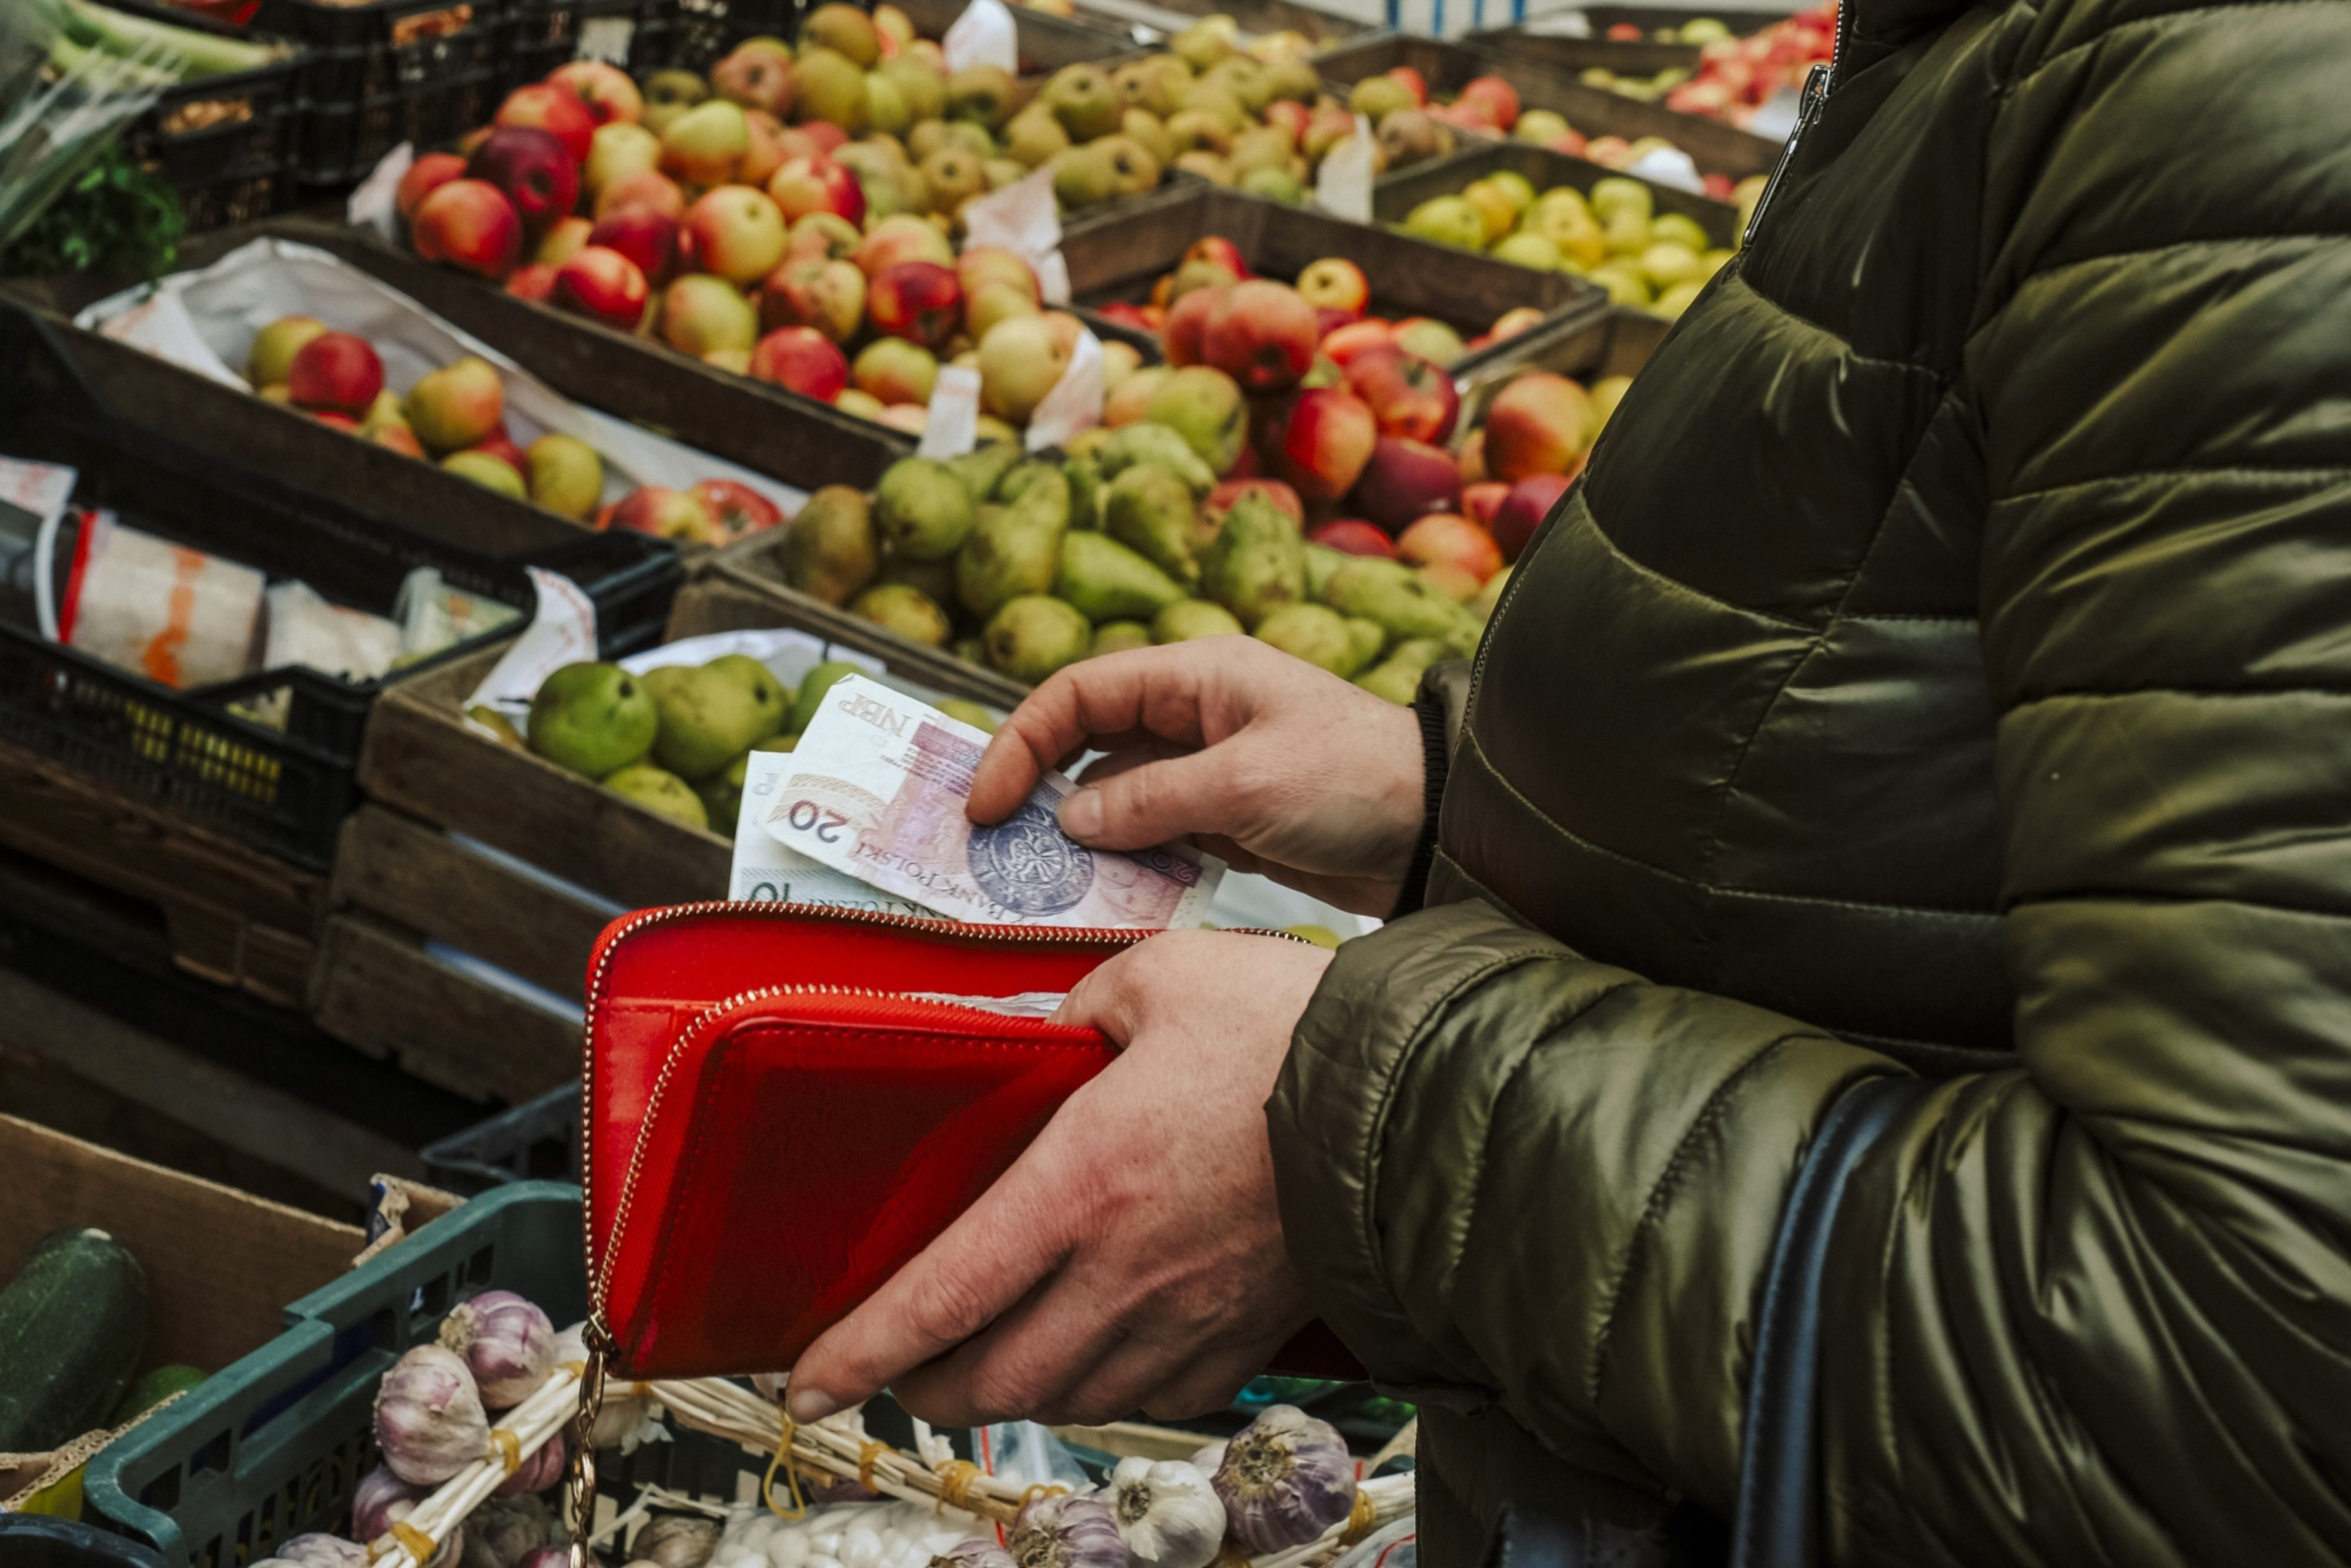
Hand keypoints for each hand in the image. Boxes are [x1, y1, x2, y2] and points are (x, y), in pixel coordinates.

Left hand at [784, 931, 1331, 1425]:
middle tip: (896, 1371)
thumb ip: (1080, 1002)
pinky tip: (1091, 1358)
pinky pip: (1149, 1398)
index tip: (811, 1379)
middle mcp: (1123, 1273)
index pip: (944, 1296)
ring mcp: (1187, 1318)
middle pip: (992, 1379)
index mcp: (1083, 1184)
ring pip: (1066, 1402)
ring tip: (981, 1366)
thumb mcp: (1160, 976)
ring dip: (1007, 1395)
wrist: (1418, 1102)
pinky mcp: (1241, 1336)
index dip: (864, 1350)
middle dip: (924, 1389)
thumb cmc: (1292, 1033)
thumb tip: (1051, 1027)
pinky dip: (1099, 1391)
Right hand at [967, 637, 1425, 916]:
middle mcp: (1194, 716)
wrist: (1440, 832)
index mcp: (1197, 677)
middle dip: (1035, 790)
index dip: (1020, 743)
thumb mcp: (1247, 788)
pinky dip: (1122, 862)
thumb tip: (1071, 819)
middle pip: (1085, 743)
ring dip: (1077, 836)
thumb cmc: (1360, 782)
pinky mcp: (1225, 819)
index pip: (1079, 695)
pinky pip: (1151, 835)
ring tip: (1038, 881)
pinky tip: (1102, 894)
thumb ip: (1151, 803)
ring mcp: (1207, 769)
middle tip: (992, 847)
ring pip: (1113, 796)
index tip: (985, 805)